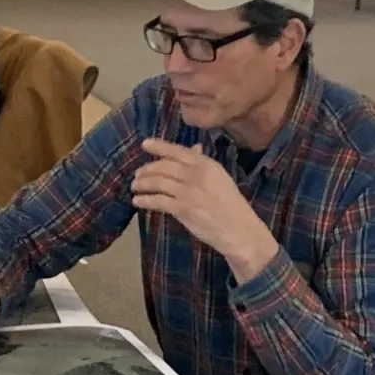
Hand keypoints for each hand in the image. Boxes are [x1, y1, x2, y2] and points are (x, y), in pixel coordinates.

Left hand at [130, 138, 278, 281]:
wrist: (239, 229)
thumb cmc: (230, 204)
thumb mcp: (220, 178)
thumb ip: (203, 163)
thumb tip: (194, 148)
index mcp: (207, 164)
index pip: (178, 151)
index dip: (159, 146)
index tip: (144, 144)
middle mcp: (196, 174)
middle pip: (163, 166)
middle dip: (146, 170)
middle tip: (137, 175)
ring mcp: (189, 191)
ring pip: (157, 182)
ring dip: (142, 184)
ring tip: (135, 187)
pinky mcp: (183, 209)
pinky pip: (158, 201)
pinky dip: (145, 200)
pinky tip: (138, 201)